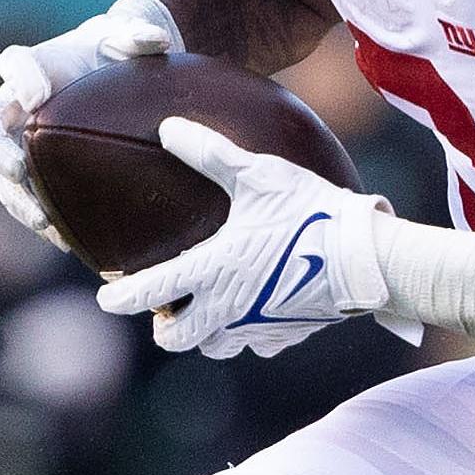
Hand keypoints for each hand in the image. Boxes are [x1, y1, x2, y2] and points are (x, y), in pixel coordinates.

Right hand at [0, 0, 180, 248]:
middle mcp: (12, 103)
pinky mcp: (28, 173)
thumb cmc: (114, 58)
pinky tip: (66, 239)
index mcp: (34, 66)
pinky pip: (21, 199)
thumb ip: (139, 36)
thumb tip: (156, 40)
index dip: (20, 76)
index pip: (13, 62)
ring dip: (15, 198)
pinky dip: (39, 218)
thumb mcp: (129, 42)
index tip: (38, 96)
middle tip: (18, 169)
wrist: (108, 83)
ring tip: (43, 221)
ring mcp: (14, 142)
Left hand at [93, 119, 422, 356]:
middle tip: (163, 312)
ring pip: (216, 346)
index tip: (105, 297)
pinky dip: (252, 332)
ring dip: (205, 334)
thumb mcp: (261, 175)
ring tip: (209, 312)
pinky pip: (260, 343)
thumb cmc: (312, 213)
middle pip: (177, 337)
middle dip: (164, 328)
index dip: (122, 297)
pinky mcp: (288, 334)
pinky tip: (260, 311)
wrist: (368, 260)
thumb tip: (169, 128)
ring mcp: (258, 325)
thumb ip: (211, 154)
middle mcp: (229, 306)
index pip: (153, 291)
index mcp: (214, 269)